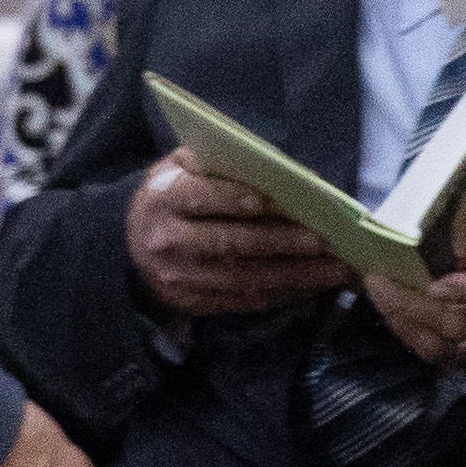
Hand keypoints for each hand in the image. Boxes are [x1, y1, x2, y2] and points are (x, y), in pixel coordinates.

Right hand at [129, 151, 355, 317]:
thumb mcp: (178, 167)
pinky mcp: (195, 303)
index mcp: (164, 200)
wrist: (131, 246)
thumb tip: (280, 168)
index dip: (236, 198)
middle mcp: (170, 242)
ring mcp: (182, 279)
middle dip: (282, 241)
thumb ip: (216, 163)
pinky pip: (244, 301)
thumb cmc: (169, 195)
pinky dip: (281, 293)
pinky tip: (312, 285)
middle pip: (231, 242)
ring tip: (333, 268)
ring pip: (244, 277)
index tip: (275, 200)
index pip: (202, 198)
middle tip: (324, 239)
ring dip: (294, 274)